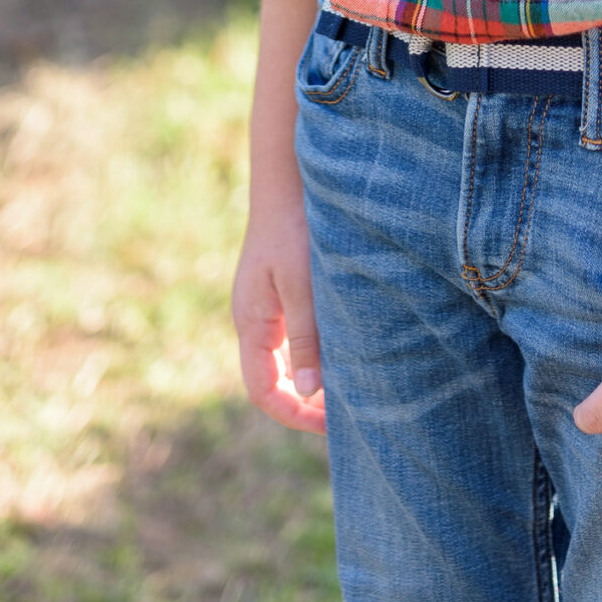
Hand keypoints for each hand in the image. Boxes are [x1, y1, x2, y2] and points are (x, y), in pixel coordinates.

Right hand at [232, 205, 326, 435]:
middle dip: (305, 404)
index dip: (293, 415)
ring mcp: (264, 305)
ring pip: (284, 360)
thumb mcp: (301, 283)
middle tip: (346, 414)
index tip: (330, 425)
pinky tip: (343, 350)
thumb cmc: (293, 226)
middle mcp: (253, 319)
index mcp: (251, 322)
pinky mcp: (279, 289)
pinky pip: (293, 336)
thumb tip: (311, 393)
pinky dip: (314, 352)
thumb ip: (306, 335)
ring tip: (349, 388)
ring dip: (311, 379)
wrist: (286, 177)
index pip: (263, 391)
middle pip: (272, 381)